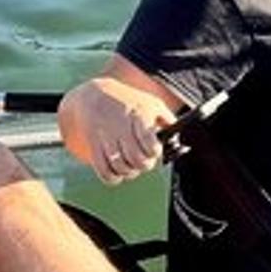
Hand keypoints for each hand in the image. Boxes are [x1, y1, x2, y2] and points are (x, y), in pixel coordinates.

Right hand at [59, 77, 174, 183]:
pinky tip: (117, 173)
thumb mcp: (150, 102)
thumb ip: (167, 119)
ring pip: (120, 167)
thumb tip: (177, 137)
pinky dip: (112, 177)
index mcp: (138, 114)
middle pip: (136, 159)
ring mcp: (105, 136)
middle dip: (143, 165)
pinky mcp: (93, 145)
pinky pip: (103, 170)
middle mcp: (121, 125)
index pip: (149, 144)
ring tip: (130, 166)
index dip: (154, 153)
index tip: (153, 151)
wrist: (93, 94)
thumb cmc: (127, 101)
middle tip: (143, 161)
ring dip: (128, 172)